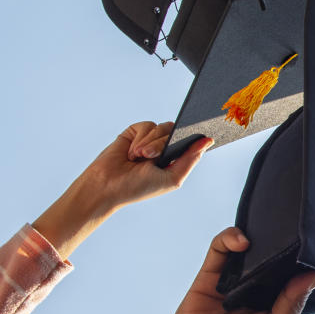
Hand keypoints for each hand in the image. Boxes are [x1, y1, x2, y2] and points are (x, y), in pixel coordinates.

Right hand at [76, 122, 210, 214]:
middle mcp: (165, 148)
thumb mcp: (172, 178)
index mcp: (176, 160)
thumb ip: (190, 159)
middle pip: (177, 132)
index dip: (196, 136)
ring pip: (163, 127)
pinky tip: (132, 151)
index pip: (192, 143)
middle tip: (150, 156)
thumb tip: (208, 141)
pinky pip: (147, 125)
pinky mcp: (135, 132)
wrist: (107, 186)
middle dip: (164, 143)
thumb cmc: (138, 187)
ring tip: (139, 156)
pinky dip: (140, 137)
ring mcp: (150, 140)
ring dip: (151, 142)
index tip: (199, 130)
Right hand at [152, 228, 314, 313]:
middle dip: (282, 242)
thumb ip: (293, 302)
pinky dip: (230, 238)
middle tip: (296, 231)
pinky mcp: (208, 278)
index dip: (301, 260)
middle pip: (270, 256)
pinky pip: (219, 250)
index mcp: (275, 303)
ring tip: (271, 234)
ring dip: (258, 236)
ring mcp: (231, 281)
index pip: (291, 273)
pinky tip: (244, 242)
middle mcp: (254, 289)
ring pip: (245, 247)